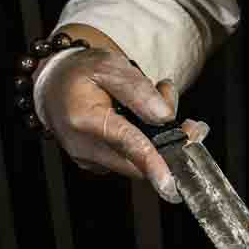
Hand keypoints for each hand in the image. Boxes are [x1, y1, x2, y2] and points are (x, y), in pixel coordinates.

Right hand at [35, 46, 195, 202]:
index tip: (169, 181)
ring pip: (139, 161)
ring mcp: (90, 159)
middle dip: (172, 144)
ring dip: (161, 137)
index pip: (125, 143)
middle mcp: (84, 147)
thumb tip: (164, 115)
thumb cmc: (81, 73)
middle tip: (194, 125)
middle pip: (137, 160)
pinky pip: (132, 160)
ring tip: (162, 99)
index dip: (151, 162)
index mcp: (84, 119)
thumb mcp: (109, 66)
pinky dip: (149, 143)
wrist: (54, 85)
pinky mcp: (98, 164)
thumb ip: (138, 90)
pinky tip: (149, 117)